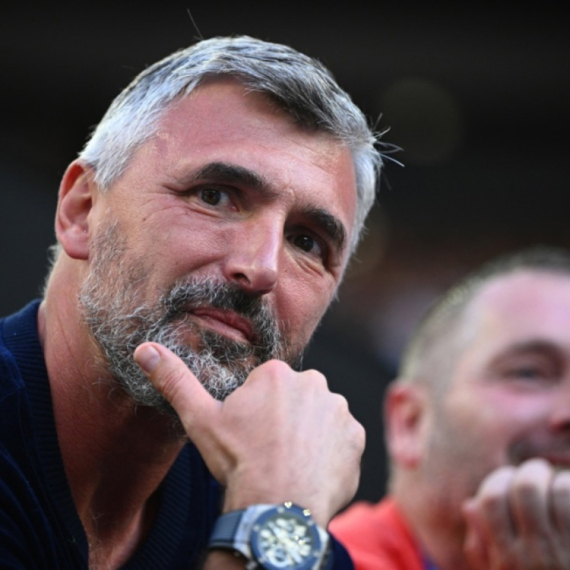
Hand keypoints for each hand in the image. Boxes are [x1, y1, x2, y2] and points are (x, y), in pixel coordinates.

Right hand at [133, 342, 364, 526]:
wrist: (276, 506)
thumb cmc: (238, 462)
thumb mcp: (200, 420)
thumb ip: (175, 381)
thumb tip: (144, 350)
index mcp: (277, 374)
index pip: (269, 386)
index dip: (258, 411)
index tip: (252, 433)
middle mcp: (314, 383)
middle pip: (296, 398)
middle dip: (285, 418)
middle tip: (269, 447)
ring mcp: (338, 410)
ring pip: (319, 417)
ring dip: (309, 434)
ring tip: (290, 460)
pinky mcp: (355, 436)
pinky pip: (341, 439)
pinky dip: (330, 452)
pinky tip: (311, 469)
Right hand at [462, 458, 569, 568]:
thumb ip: (482, 545)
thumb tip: (469, 505)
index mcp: (505, 559)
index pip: (491, 501)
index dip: (498, 480)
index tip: (506, 476)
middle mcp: (532, 556)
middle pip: (525, 490)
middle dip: (530, 472)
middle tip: (536, 470)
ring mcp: (562, 555)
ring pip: (557, 493)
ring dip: (556, 480)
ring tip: (556, 481)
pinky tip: (569, 489)